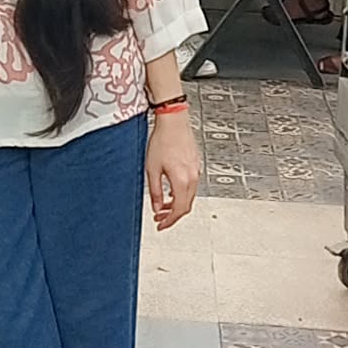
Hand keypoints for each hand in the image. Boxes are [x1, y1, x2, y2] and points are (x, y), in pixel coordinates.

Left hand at [145, 112, 199, 230]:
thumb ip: (155, 191)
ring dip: (176, 204)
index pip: (179, 209)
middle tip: (159, 218)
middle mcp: (192, 177)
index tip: (161, 225)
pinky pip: (191, 186)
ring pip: (189, 196)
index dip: (169, 221)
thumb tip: (157, 207)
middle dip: (172, 215)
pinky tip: (170, 191)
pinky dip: (181, 193)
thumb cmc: (162, 140)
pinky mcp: (195, 165)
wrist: (173, 121)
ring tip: (162, 205)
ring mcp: (196, 171)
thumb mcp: (152, 169)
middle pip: (186, 205)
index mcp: (182, 180)